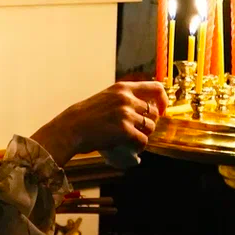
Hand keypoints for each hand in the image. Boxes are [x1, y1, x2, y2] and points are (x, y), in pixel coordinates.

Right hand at [30, 82, 168, 166]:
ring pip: (150, 128)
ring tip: (132, 140)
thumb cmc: (87, 115)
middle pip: (154, 113)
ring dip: (143, 135)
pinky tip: (131, 147)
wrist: (71, 127)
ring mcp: (126, 114)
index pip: (156, 87)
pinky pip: (142, 140)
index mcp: (123, 88)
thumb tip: (145, 108)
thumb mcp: (106, 97)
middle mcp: (127, 99)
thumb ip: (124, 99)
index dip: (163, 100)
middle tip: (138, 131)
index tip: (162, 110)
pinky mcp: (124, 130)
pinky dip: (139, 147)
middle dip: (149, 124)